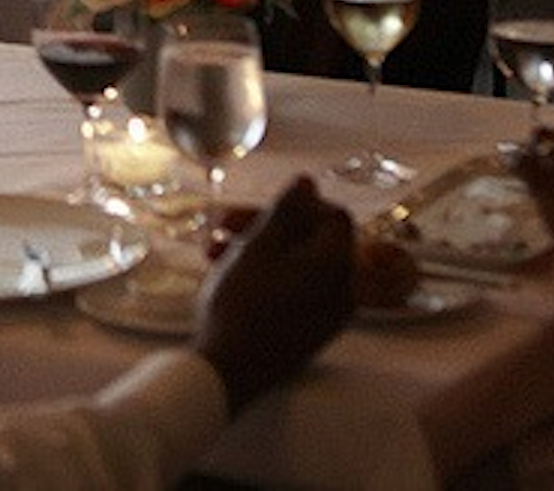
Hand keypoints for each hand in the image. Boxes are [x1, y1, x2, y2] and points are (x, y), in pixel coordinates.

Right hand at [192, 176, 351, 413]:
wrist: (229, 371)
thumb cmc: (243, 302)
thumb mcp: (259, 246)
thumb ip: (287, 210)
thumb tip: (309, 181)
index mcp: (337, 265)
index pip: (334, 216)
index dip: (300, 203)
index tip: (260, 206)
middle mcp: (342, 290)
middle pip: (312, 240)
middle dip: (266, 226)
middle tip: (223, 223)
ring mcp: (326, 316)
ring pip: (297, 266)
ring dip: (257, 250)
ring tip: (212, 251)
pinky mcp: (308, 334)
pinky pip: (294, 291)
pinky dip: (265, 277)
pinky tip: (226, 276)